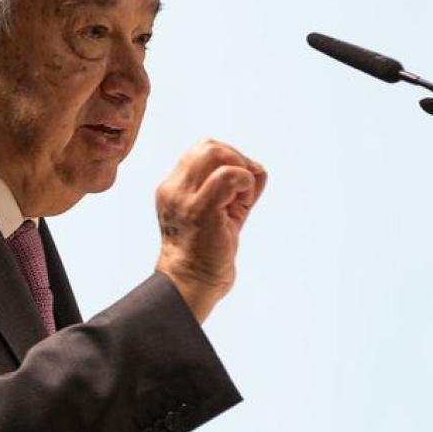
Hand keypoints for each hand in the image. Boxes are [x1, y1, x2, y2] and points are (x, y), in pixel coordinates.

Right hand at [154, 139, 266, 323]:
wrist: (191, 285)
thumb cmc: (208, 254)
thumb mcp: (219, 213)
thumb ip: (233, 189)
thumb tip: (258, 170)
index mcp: (175, 188)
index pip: (203, 150)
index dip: (229, 159)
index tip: (240, 187)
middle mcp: (175, 188)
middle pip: (209, 145)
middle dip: (237, 159)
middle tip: (245, 189)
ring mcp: (185, 198)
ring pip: (216, 153)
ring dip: (241, 171)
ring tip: (242, 199)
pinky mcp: (199, 210)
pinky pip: (229, 175)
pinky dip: (246, 183)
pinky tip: (245, 206)